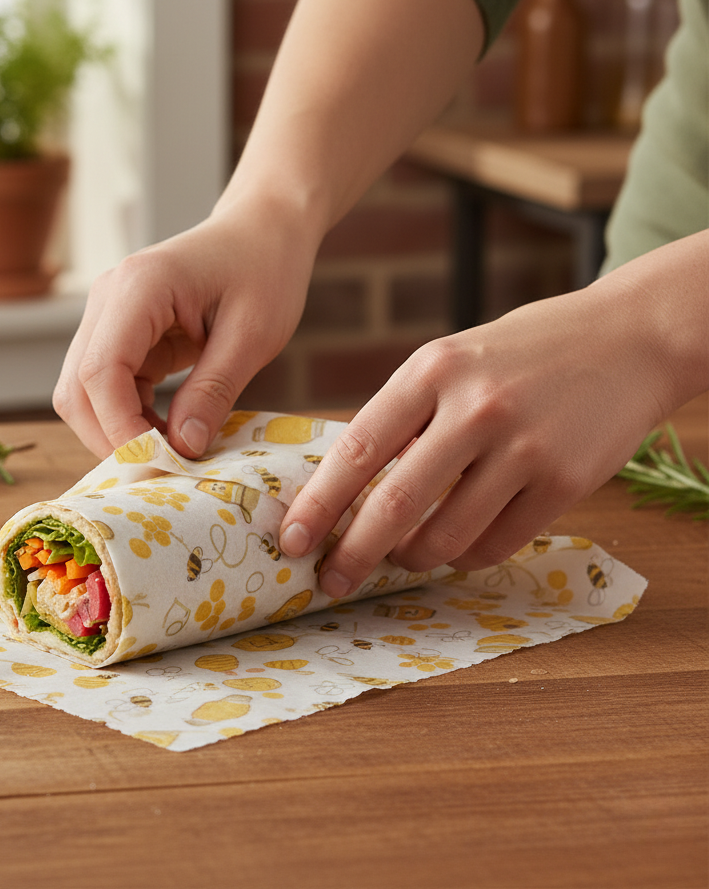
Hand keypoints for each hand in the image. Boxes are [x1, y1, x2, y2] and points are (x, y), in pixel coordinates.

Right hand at [54, 216, 315, 457]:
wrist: (263, 229)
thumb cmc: (265, 269)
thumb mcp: (253, 335)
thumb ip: (214, 391)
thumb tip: (183, 449)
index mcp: (139, 287)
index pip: (101, 372)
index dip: (121, 428)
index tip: (163, 463)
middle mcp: (108, 297)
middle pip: (77, 388)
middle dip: (111, 437)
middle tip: (164, 471)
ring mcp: (107, 315)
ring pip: (83, 392)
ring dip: (118, 430)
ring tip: (172, 453)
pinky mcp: (119, 332)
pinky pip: (107, 387)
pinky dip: (130, 417)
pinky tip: (169, 433)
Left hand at [279, 271, 698, 596]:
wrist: (627, 338)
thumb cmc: (521, 354)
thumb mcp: (451, 361)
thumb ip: (404, 414)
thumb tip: (344, 484)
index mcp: (432, 370)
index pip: (358, 447)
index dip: (319, 502)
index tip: (291, 539)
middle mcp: (475, 407)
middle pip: (396, 502)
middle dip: (353, 552)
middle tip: (330, 580)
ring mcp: (524, 446)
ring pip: (447, 534)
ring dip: (413, 558)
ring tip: (403, 556)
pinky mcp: (565, 481)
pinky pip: (497, 544)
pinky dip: (466, 556)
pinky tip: (458, 547)